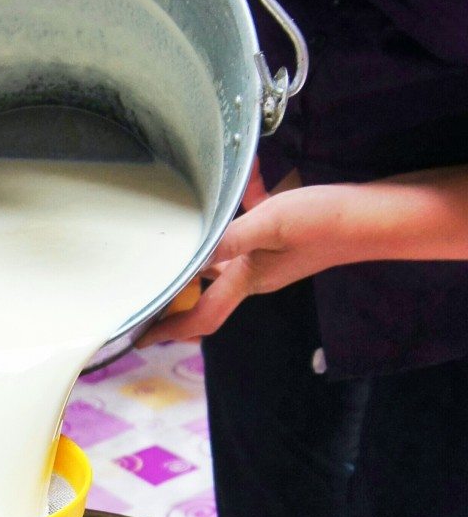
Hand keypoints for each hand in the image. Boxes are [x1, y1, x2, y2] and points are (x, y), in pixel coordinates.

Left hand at [143, 167, 358, 344]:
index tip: (141, 336)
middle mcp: (255, 273)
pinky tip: (235, 180)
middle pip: (205, 287)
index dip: (170, 329)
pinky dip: (235, 207)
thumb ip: (227, 240)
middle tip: (146, 279)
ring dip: (201, 246)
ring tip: (174, 232)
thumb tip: (186, 257)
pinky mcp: (284, 235)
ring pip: (223, 255)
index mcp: (248, 279)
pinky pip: (248, 224)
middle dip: (176, 288)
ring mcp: (270, 255)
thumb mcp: (267, 225)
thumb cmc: (324, 222)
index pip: (201, 315)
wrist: (374, 215)